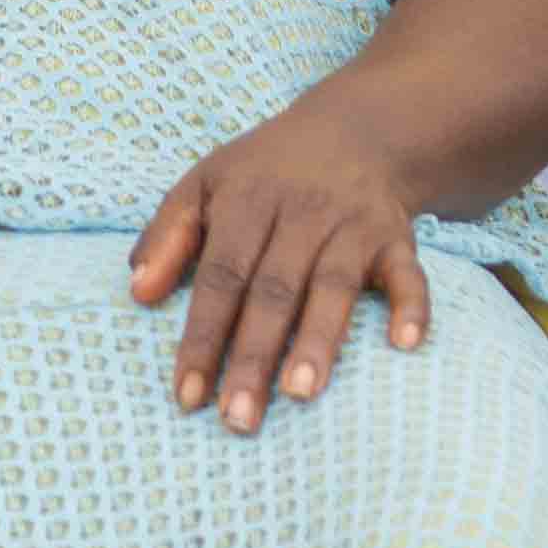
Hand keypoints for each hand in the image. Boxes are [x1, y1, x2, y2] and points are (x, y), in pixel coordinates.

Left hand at [130, 91, 434, 431]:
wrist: (356, 129)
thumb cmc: (265, 171)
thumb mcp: (205, 183)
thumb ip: (167, 236)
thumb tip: (137, 293)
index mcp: (246, 201)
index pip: (220, 277)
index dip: (203, 337)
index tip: (187, 396)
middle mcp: (300, 212)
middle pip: (274, 291)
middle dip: (254, 356)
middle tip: (238, 419)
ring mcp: (351, 224)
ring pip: (334, 286)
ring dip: (319, 340)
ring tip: (300, 393)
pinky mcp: (396, 236)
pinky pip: (407, 273)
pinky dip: (411, 306)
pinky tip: (405, 345)